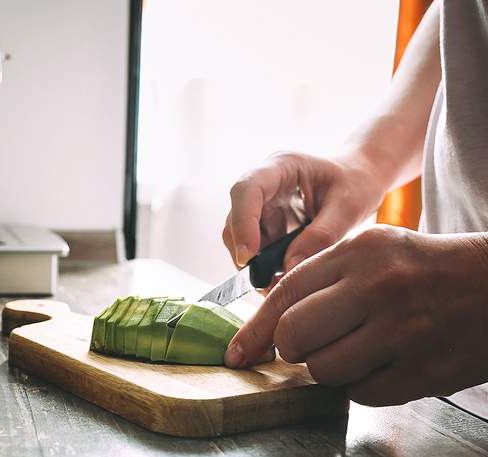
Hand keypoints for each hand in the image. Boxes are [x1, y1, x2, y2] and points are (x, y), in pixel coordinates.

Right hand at [222, 151, 389, 271]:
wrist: (360, 180)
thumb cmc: (357, 183)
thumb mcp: (349, 206)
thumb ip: (322, 235)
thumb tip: (290, 267)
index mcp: (281, 167)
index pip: (247, 190)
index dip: (242, 222)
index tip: (248, 255)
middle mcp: (263, 185)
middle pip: (236, 217)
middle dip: (245, 251)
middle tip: (264, 283)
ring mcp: (262, 205)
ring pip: (240, 236)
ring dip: (254, 263)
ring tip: (276, 287)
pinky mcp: (266, 224)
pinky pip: (255, 248)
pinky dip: (264, 267)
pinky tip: (281, 281)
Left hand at [225, 225, 487, 405]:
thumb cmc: (424, 269)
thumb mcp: (373, 251)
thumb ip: (322, 279)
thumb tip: (269, 325)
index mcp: (359, 252)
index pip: (284, 293)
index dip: (255, 329)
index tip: (238, 351)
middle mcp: (377, 288)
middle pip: (293, 336)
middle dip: (292, 348)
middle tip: (312, 345)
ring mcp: (402, 331)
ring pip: (323, 370)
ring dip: (328, 368)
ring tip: (356, 350)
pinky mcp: (424, 370)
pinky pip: (360, 394)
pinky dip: (360, 385)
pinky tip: (382, 363)